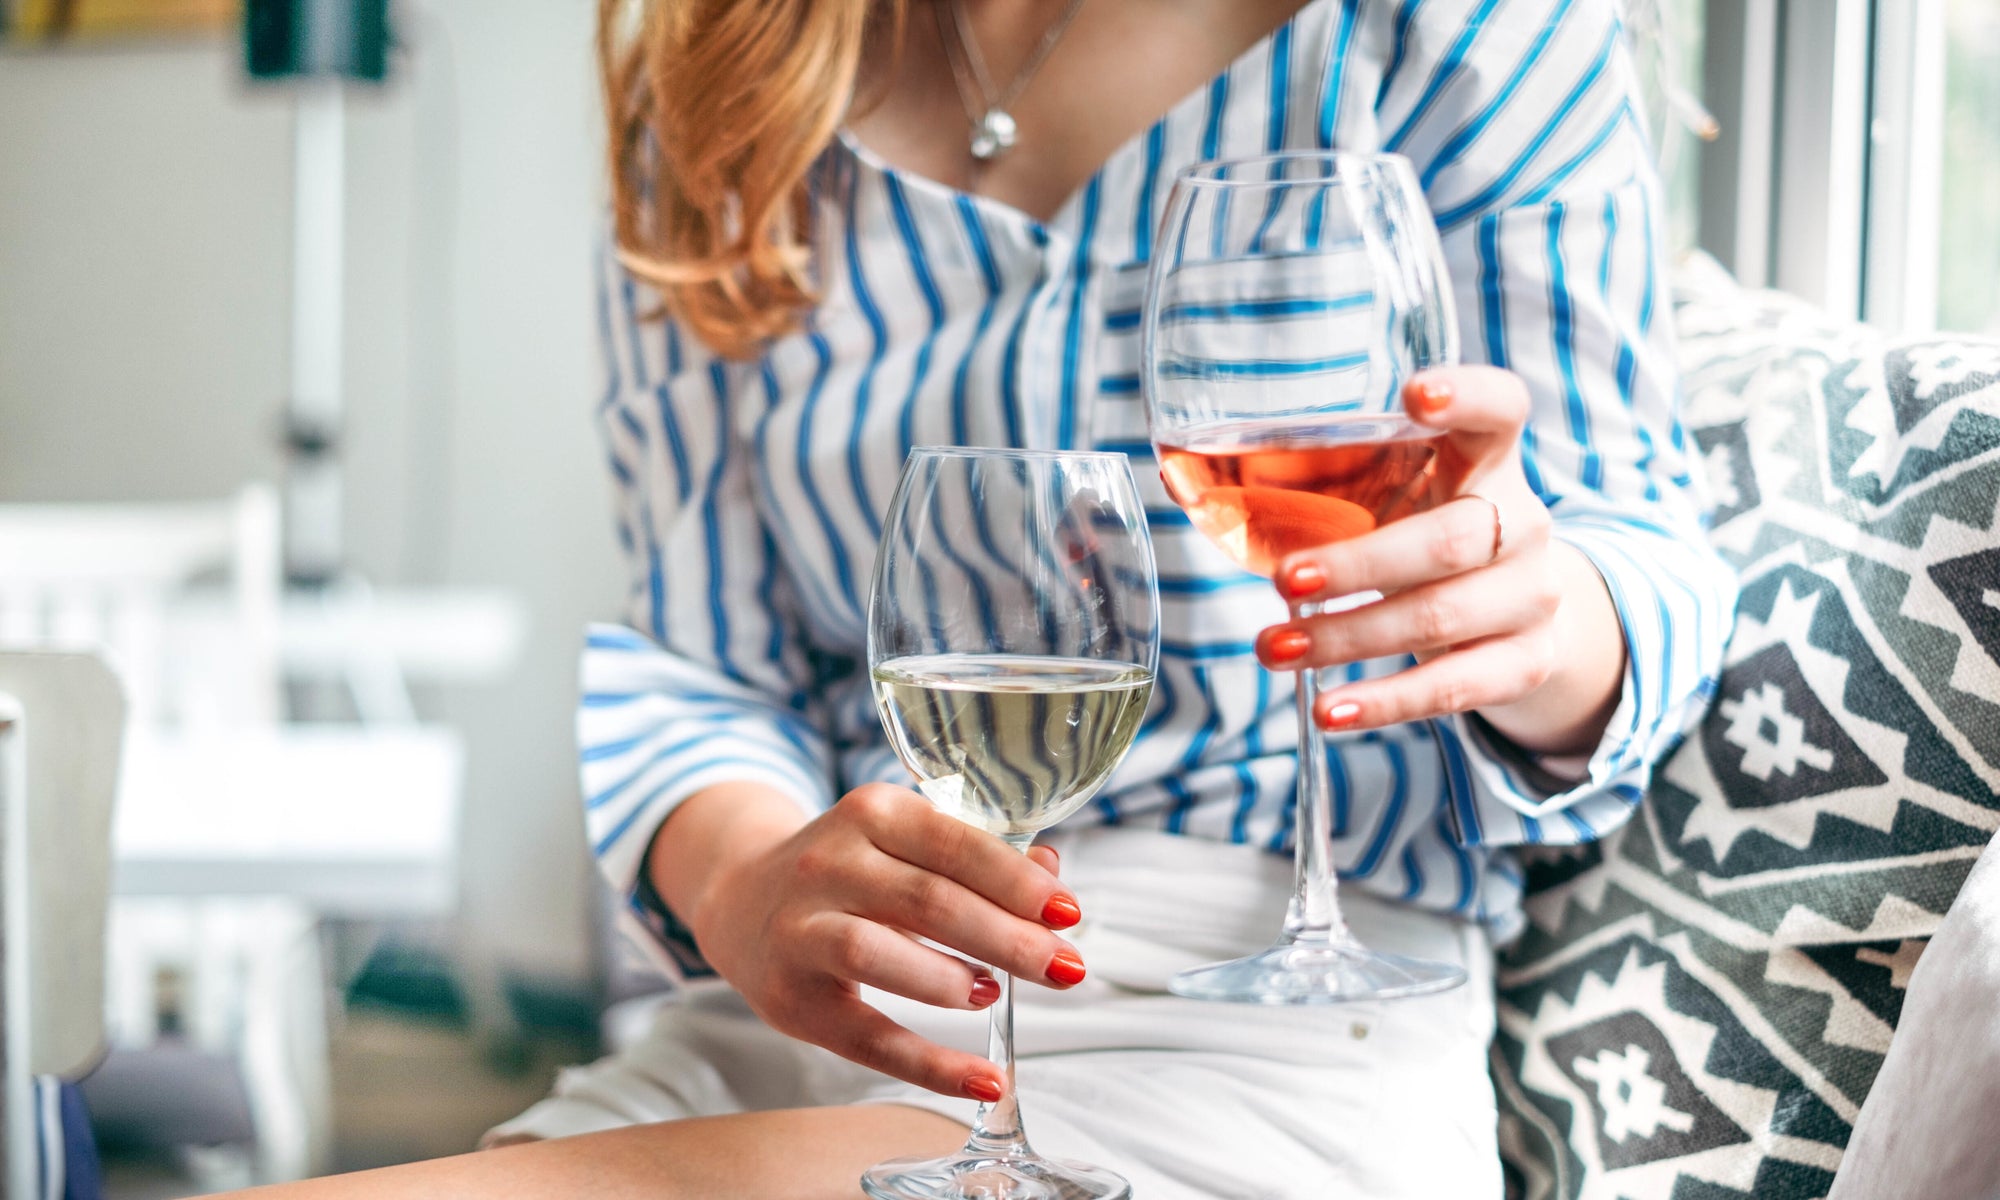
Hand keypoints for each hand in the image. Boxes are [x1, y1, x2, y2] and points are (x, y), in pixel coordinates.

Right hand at [684, 784, 1081, 1101]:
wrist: (741, 902)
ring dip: (953, 981)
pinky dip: (931, 1065)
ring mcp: (801, 929)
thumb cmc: (848, 872)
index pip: (954, 843)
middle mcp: (828, 863)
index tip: (1068, 912)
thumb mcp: (904, 843)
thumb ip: (977, 855)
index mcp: (871, 812)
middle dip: (1007, 938)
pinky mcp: (790, 998)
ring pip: (880, 954)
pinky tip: (985, 1079)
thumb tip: (1052, 875)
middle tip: (1066, 967)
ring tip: (994, 993)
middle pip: (928, 901)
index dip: (1016, 882)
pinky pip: (867, 1037)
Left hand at [1254, 365, 1622, 754]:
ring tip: (1275, 649)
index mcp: (1487, 457)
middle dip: (1362, 563)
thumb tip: (1179, 479)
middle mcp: (1523, 520)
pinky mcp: (1528, 661)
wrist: (1512, 612)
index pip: (1498, 408)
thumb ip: (1312, 483)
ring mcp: (1532, 595)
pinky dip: (1388, 702)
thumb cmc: (1419, 532)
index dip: (1465, 396)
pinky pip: (1456, 686)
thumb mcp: (1387, 497)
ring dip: (1350, 638)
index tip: (1413, 394)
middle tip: (1285, 580)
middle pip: (1455, 538)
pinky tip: (1332, 708)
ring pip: (1443, 617)